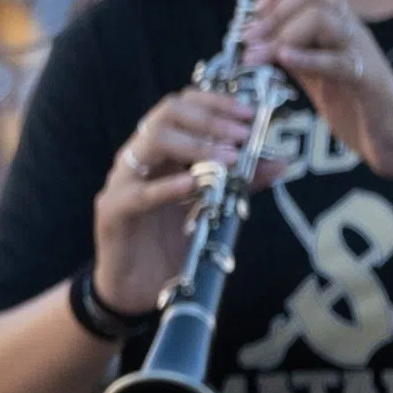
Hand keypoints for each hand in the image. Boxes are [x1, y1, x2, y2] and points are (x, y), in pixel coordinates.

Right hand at [92, 83, 257, 317]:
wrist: (136, 289)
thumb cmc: (170, 244)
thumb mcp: (213, 207)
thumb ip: (241, 183)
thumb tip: (280, 161)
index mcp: (161, 151)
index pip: (184, 106)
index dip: (217, 103)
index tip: (250, 113)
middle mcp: (139, 157)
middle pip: (167, 113)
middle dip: (210, 118)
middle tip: (242, 134)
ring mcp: (122, 181)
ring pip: (153, 141)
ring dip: (196, 146)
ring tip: (228, 159)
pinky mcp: (113, 211)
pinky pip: (139, 193)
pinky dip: (168, 187)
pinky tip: (194, 186)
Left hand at [251, 0, 392, 185]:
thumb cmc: (360, 109)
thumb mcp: (318, 77)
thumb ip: (296, 56)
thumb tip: (262, 41)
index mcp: (341, 26)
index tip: (253, 15)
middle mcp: (352, 31)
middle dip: (274, 12)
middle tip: (250, 39)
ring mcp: (362, 53)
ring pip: (323, 18)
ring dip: (283, 34)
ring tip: (258, 56)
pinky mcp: (369, 82)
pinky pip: (338, 61)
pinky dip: (308, 58)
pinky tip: (284, 61)